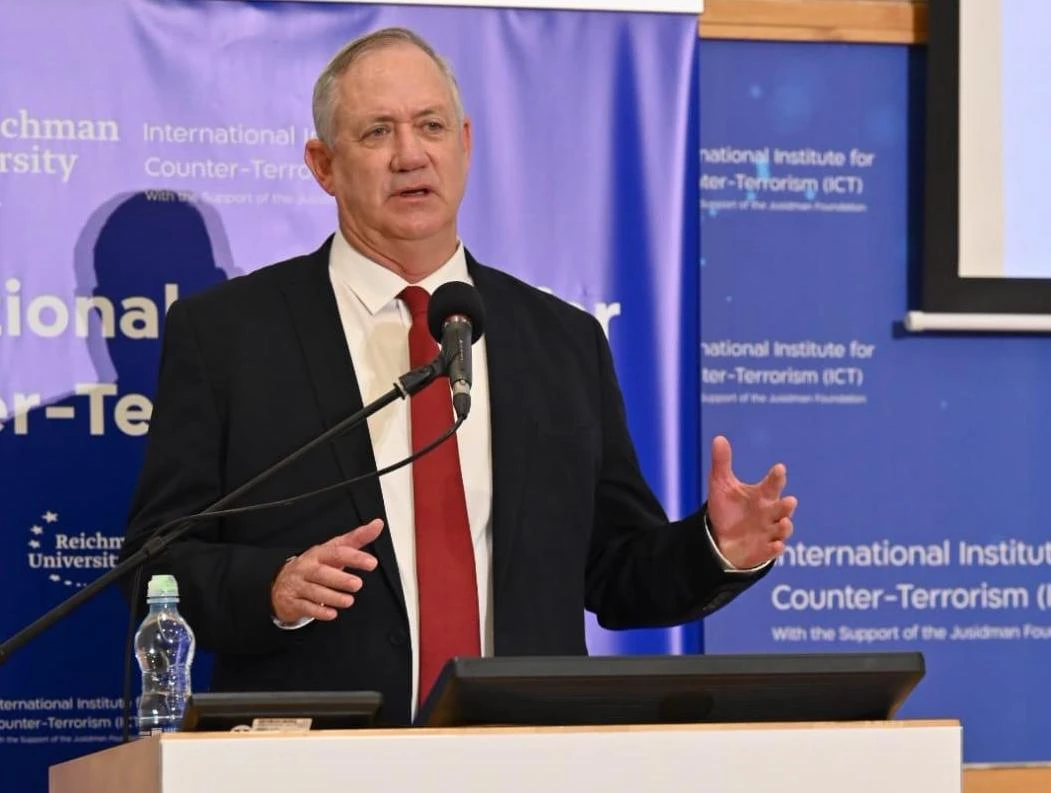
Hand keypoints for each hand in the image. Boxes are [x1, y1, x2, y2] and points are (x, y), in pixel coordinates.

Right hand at [271, 519, 383, 623]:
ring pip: (314, 591)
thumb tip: (378, 524)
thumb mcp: (334, 550)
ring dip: (333, 597)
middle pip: (321, 572)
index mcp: (319, 553)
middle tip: (357, 584)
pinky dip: (319, 612)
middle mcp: (307, 568)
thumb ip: (356, 539)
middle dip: (340, 579)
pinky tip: (332, 613)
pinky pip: (305, 607)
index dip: (354, 557)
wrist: (283, 584)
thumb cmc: (315, 566)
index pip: (337, 552)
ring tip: (349, 601)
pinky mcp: (293, 602)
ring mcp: (298, 585)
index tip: (372, 563)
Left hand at [706, 436, 796, 569]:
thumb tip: (718, 438)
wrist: (721, 538)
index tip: (779, 469)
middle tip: (789, 501)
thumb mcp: (721, 484)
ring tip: (783, 523)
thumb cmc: (727, 508)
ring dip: (785, 526)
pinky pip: (772, 550)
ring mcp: (768, 532)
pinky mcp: (763, 550)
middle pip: (782, 508)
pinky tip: (776, 546)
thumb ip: (722, 462)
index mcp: (762, 495)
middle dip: (786, 505)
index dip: (776, 477)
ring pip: (782, 529)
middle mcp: (769, 513)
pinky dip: (775, 548)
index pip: (772, 484)